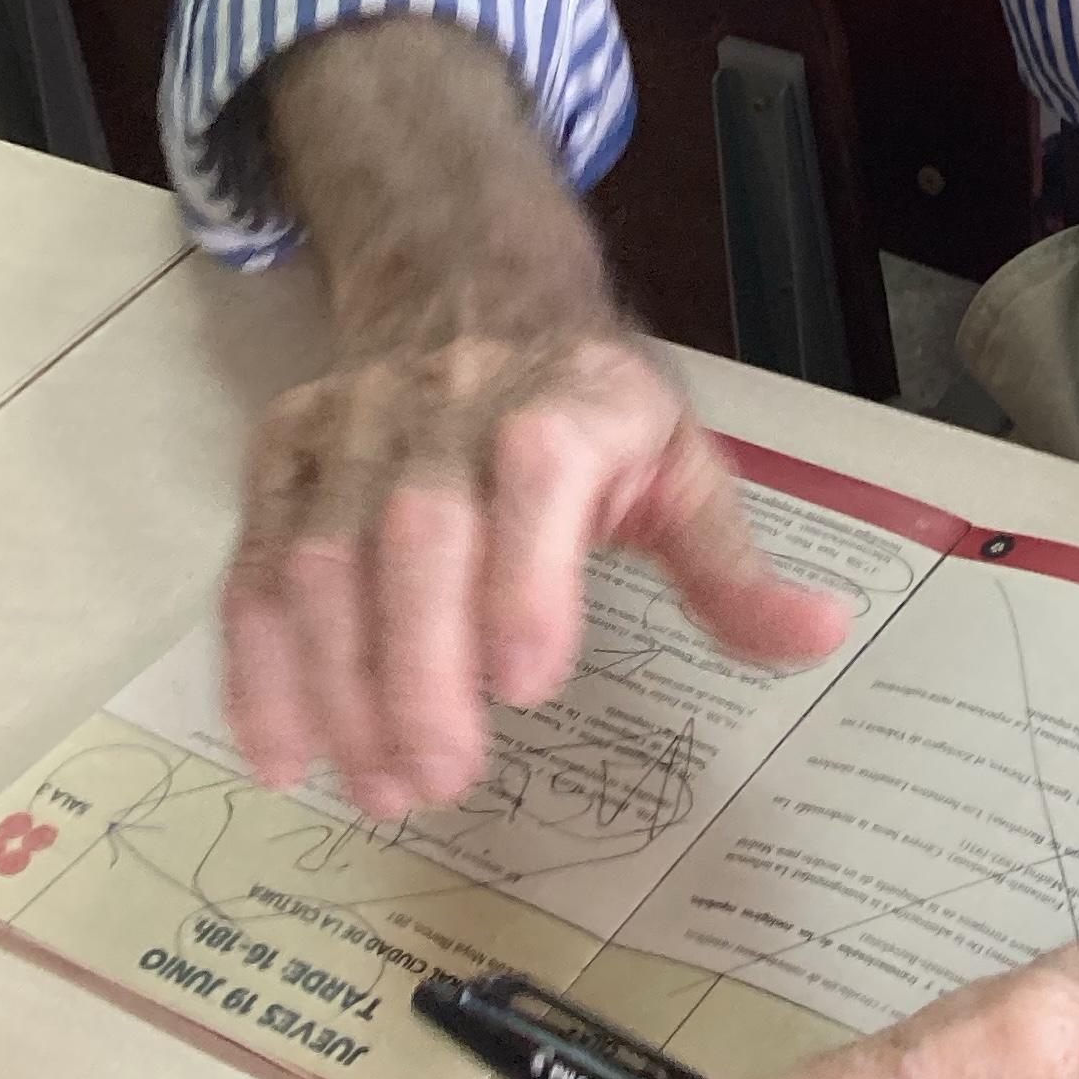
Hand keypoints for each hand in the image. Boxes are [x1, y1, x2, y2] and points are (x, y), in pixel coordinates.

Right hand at [218, 17, 850, 819]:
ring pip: (322, 557)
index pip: (539, 471)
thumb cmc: (589, 406)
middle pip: (416, 531)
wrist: (468, 289)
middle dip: (420, 666)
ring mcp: (353, 427)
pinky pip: (253, 564)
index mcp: (567, 399)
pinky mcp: (285, 455)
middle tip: (442, 780)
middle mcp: (447, 403)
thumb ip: (733, 568)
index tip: (531, 683)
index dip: (525, 574)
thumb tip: (826, 636)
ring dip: (342, 686)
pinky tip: (284, 756)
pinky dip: (257, 667)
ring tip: (385, 789)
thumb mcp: (679, 465)